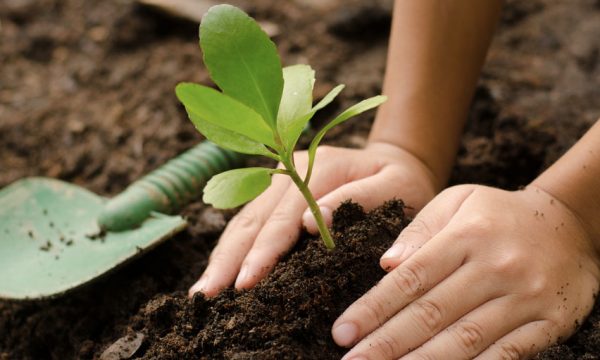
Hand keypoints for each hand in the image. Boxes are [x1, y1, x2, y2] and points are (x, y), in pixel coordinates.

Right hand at [188, 142, 437, 296]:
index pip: (284, 216)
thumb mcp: (396, 186)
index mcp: (318, 167)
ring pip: (243, 221)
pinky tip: (219, 271)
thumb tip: (311, 223)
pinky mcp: (275, 194)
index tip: (246, 282)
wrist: (396, 161)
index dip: (263, 251)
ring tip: (202, 291)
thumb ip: (360, 198)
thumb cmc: (402, 181)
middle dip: (229, 259)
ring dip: (222, 256)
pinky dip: (231, 248)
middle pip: (252, 219)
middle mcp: (289, 171)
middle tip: (207, 295)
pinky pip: (247, 222)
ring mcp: (278, 181)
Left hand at [333, 184, 599, 358]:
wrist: (571, 222)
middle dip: (386, 343)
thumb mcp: (458, 201)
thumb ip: (420, 229)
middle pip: (431, 314)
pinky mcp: (548, 322)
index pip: (410, 279)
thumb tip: (386, 263)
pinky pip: (507, 354)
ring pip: (464, 339)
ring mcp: (524, 298)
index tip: (342, 331)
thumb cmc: (499, 213)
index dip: (373, 308)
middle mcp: (494, 268)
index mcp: (465, 236)